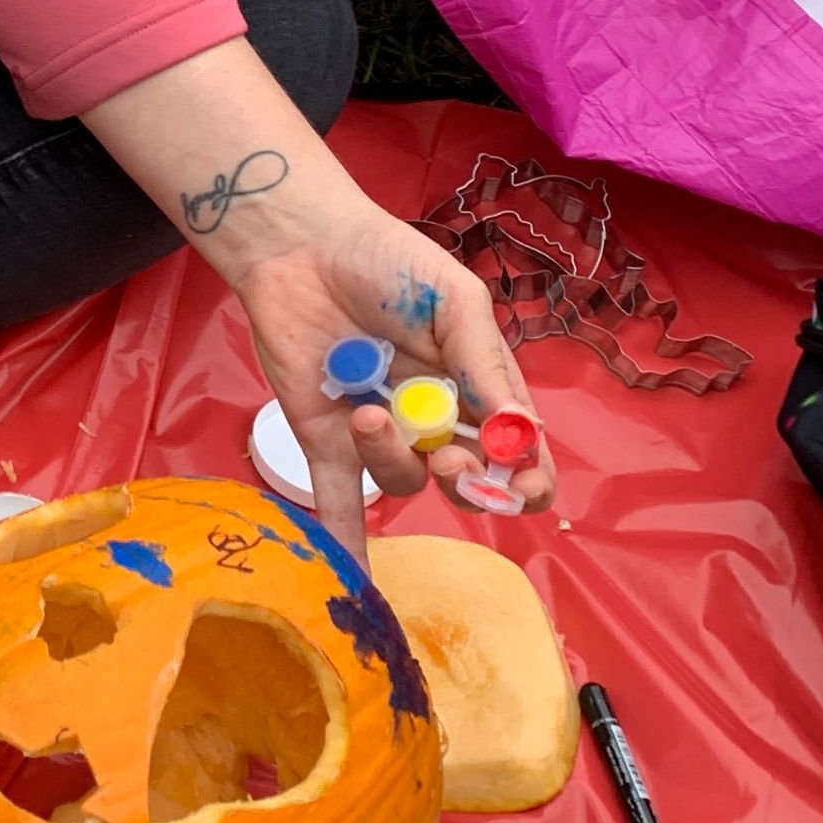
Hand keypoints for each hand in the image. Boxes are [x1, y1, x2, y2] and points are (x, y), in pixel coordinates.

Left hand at [224, 185, 554, 561]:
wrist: (296, 243)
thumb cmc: (384, 258)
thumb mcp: (451, 298)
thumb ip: (483, 363)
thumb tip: (518, 431)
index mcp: (475, 384)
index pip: (518, 449)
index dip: (526, 477)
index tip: (522, 484)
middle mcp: (432, 417)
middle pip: (467, 480)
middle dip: (467, 482)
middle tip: (449, 459)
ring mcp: (379, 432)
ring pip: (403, 482)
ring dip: (393, 459)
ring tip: (370, 413)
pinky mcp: (325, 438)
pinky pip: (339, 498)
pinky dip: (346, 538)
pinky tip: (352, 579)